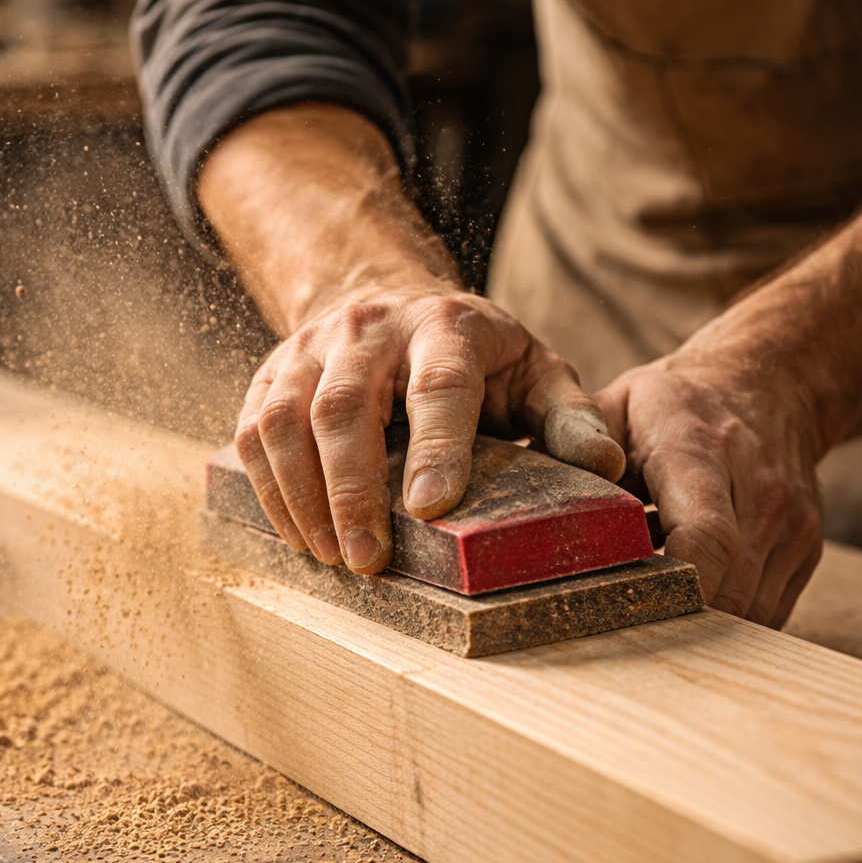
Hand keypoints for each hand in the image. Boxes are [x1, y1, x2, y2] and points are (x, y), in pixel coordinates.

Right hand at [235, 286, 625, 572]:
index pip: (438, 386)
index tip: (429, 509)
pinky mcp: (272, 374)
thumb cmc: (476, 357)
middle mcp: (371, 329)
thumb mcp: (536, 372)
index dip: (434, 447)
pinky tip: (299, 536)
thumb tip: (608, 467)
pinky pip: (253, 431)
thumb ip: (569, 418)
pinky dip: (268, 490)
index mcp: (448, 327)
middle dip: (352, 489)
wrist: (392, 302)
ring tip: (331, 558)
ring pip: (286, 418)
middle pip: (345, 405)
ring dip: (302, 495)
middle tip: (368, 561)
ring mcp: (312, 347)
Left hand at [594, 347, 823, 627]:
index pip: (705, 537)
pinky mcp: (806, 549)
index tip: (623, 613)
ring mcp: (792, 523)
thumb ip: (568, 456)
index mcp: (700, 450)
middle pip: (726, 587)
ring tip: (648, 620)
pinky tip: (687, 605)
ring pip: (750, 612)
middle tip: (616, 638)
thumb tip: (507, 509)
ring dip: (698, 628)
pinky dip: (725, 620)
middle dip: (672, 622)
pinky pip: (767, 611)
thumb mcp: (614, 406)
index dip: (671, 589)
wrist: (771, 382)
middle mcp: (759, 489)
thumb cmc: (675, 403)